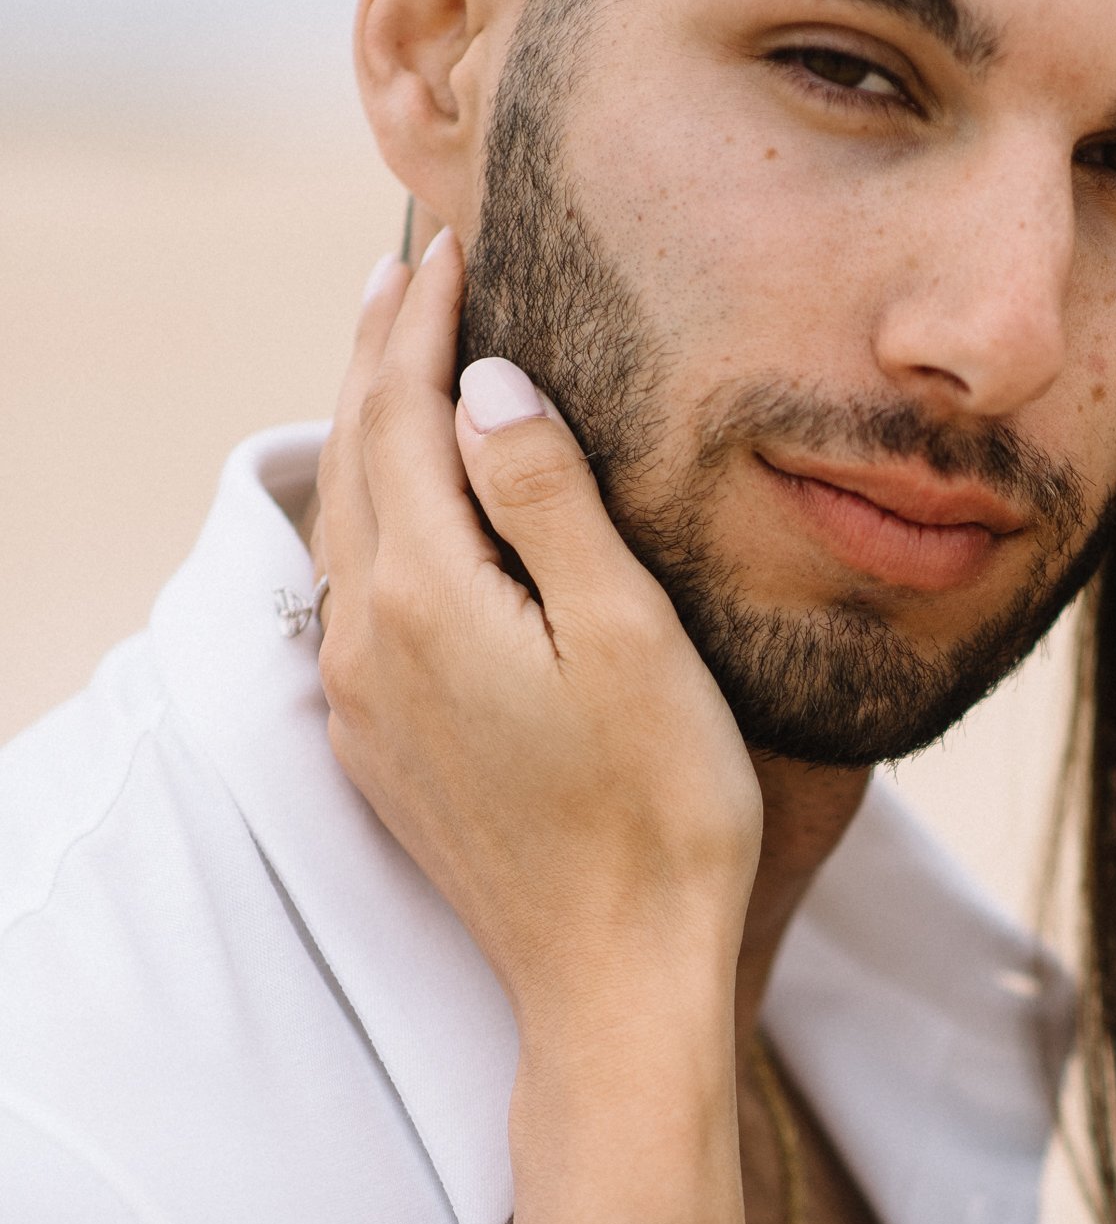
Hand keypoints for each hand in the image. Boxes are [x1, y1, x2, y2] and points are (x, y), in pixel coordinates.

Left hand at [316, 234, 761, 1223]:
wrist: (616, 981)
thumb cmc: (659, 813)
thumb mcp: (628, 634)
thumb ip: (549, 495)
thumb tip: (484, 382)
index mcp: (424, 595)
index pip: (402, 412)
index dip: (422, 319)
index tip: (450, 242)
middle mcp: (366, 640)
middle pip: (355, 458)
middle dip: (379, 356)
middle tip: (409, 269)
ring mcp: (364, 703)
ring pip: (348, 527)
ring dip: (373, 434)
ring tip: (405, 367)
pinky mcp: (385, 751)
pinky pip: (359, 597)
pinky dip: (381, 520)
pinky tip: (416, 516)